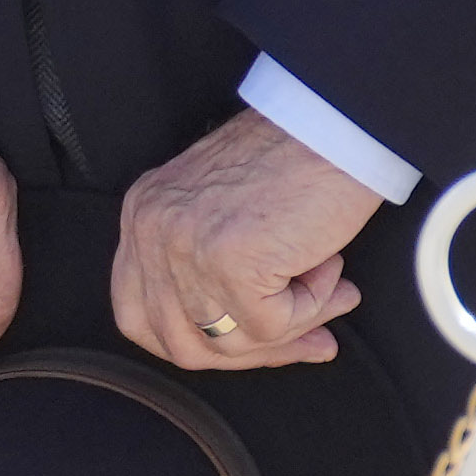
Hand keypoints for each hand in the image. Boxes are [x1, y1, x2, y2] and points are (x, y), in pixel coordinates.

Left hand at [111, 107, 373, 369]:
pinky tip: (331, 268)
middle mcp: (151, 230)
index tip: (252, 344)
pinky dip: (314, 306)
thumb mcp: (226, 211)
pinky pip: (273, 324)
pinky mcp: (231, 259)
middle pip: (178, 342)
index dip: (198, 344)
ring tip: (331, 289)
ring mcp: (185, 245)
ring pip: (229, 341)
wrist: (335, 121)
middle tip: (310, 340)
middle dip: (251, 353)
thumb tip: (250, 344)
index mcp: (143, 216)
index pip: (140, 316)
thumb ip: (213, 270)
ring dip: (294, 326)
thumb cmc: (295, 159)